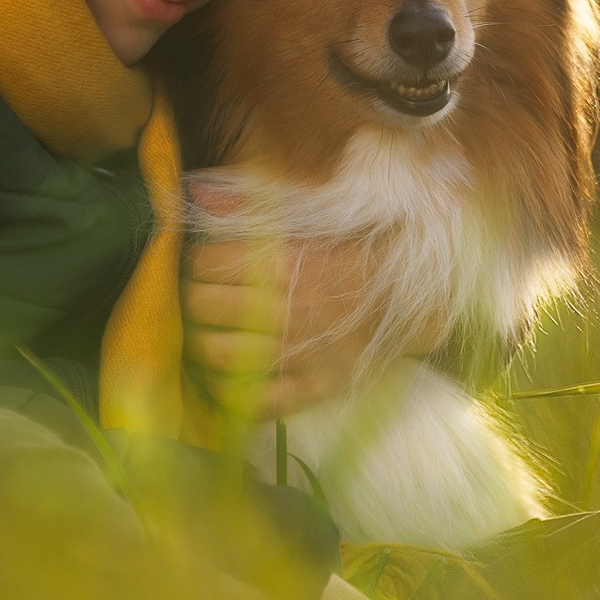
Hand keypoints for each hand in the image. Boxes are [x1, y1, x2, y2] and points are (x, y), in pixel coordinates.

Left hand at [178, 179, 448, 420]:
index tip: (194, 263)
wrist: (412, 294)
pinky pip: (251, 401)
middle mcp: (284, 309)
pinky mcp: (312, 387)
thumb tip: (196, 197)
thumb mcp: (310, 218)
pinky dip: (227, 391)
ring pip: (215, 354)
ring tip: (199, 332)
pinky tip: (223, 375)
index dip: (191, 261)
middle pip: (201, 306)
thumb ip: (251, 206)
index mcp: (283, 262)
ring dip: (197, 343)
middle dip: (187, 298)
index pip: (204, 262)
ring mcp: (297, 353)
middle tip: (191, 296)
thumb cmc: (356, 250)